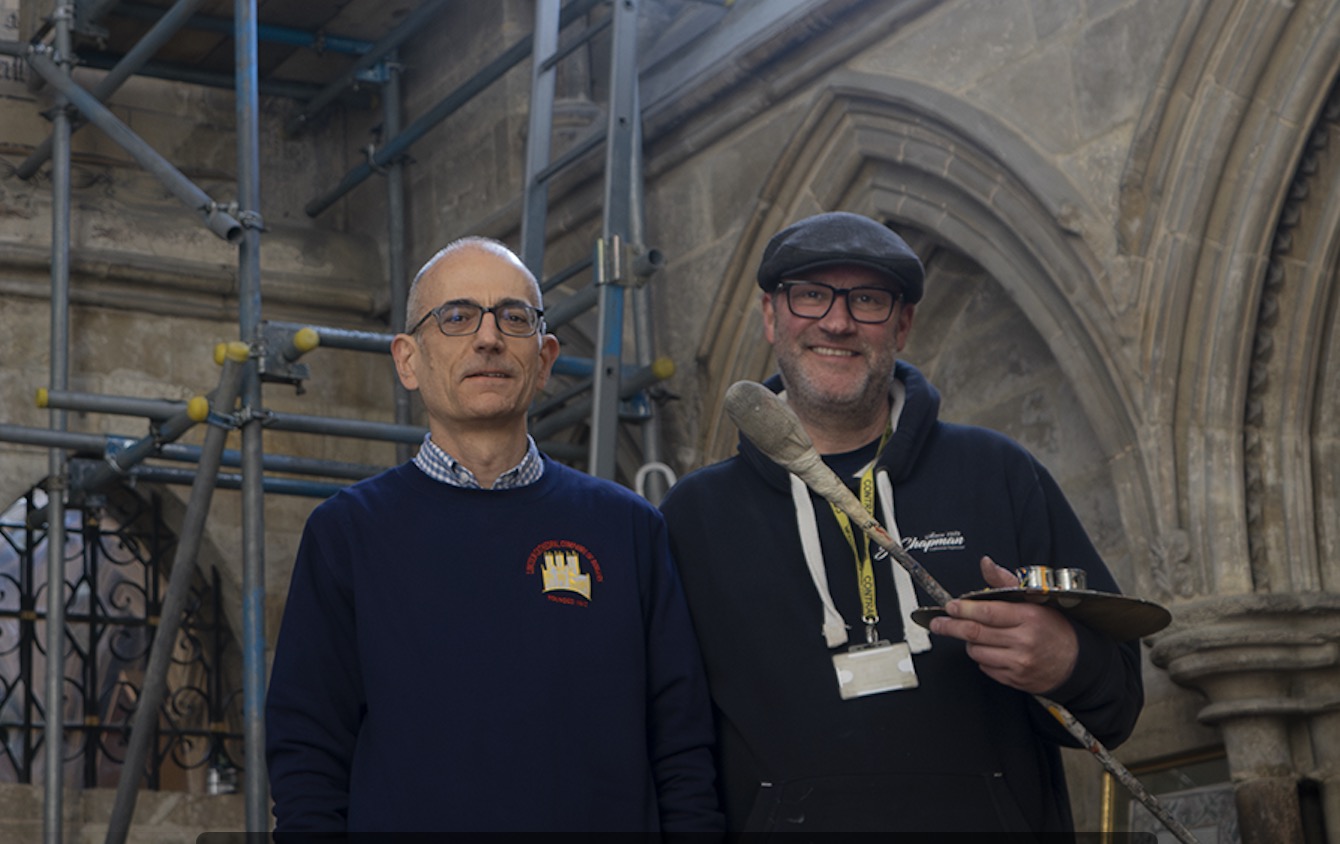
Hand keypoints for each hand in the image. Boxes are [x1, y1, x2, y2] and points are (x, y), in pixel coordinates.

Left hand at [928, 556, 1077, 693]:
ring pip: (977, 652)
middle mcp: (1024, 641)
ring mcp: (1019, 663)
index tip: (950, 606)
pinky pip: (986, 668)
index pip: (987, 612)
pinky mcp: (1016, 680)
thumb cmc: (1053, 627)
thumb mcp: (1034, 599)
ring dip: (968, 642)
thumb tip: (986, 563)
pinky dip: (981, 658)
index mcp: (1028, 617)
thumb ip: (1005, 581)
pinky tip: (989, 650)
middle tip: (938, 623)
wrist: (1077, 663)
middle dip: (951, 627)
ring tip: (973, 635)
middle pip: (976, 633)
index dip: (964, 609)